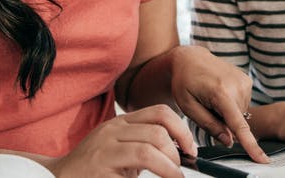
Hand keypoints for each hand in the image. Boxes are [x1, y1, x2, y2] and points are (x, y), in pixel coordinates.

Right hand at [48, 105, 193, 177]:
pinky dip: (157, 175)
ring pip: (149, 149)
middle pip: (158, 131)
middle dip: (177, 152)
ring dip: (169, 167)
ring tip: (173, 177)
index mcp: (120, 123)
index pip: (159, 113)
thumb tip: (180, 151)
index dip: (181, 129)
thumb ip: (145, 144)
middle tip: (180, 168)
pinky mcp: (101, 168)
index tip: (190, 148)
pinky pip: (136, 168)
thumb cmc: (94, 168)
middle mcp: (112, 131)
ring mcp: (105, 149)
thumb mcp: (121, 150)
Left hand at [168, 45, 268, 162]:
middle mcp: (237, 85)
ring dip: (227, 112)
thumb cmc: (185, 82)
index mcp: (220, 92)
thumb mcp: (189, 107)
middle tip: (207, 106)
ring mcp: (245, 81)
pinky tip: (220, 93)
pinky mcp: (247, 80)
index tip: (262, 158)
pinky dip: (231, 104)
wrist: (191, 59)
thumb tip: (229, 141)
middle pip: (236, 120)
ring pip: (239, 113)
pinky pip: (242, 104)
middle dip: (223, 121)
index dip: (250, 144)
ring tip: (212, 97)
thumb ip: (209, 125)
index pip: (238, 124)